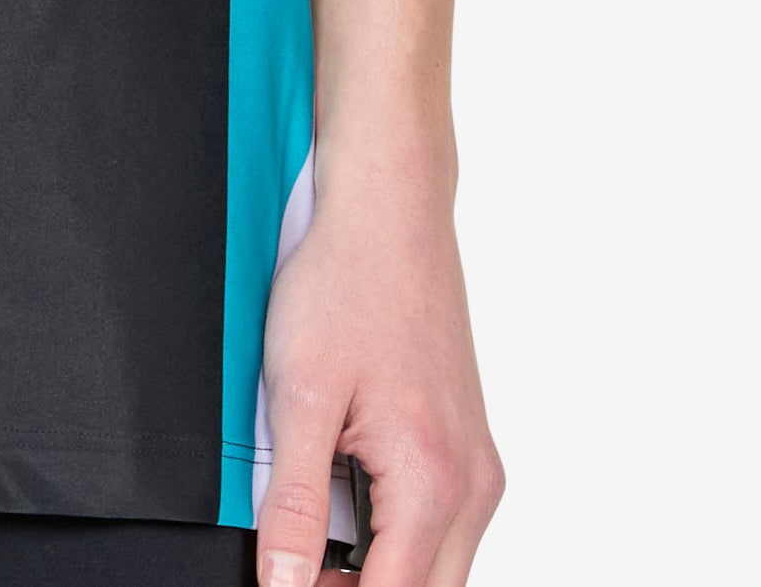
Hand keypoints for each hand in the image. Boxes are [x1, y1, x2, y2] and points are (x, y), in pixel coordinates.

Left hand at [250, 150, 502, 586]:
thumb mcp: (298, 394)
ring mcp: (478, 465)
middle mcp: (473, 483)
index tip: (283, 584)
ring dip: (377, 566)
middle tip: (292, 563)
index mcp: (433, 481)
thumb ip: (294, 502)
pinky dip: (395, 532)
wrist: (389, 212)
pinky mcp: (469, 445)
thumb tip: (283, 583)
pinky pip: (441, 524)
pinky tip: (346, 496)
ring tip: (312, 529)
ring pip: (436, 566)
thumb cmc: (346, 283)